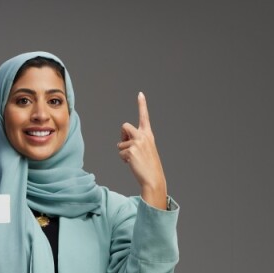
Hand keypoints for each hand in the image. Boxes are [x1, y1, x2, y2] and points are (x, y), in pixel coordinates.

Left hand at [117, 93, 167, 208]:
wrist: (153, 178)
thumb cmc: (148, 166)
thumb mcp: (145, 150)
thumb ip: (135, 143)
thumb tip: (120, 144)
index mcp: (148, 135)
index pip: (144, 117)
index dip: (142, 105)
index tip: (140, 94)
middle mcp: (143, 136)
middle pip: (124, 126)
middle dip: (122, 135)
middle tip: (127, 146)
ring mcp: (137, 142)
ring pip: (121, 143)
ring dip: (123, 152)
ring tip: (133, 160)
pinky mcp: (131, 150)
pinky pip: (120, 152)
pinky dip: (123, 159)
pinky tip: (132, 164)